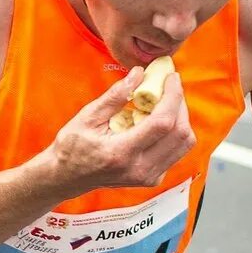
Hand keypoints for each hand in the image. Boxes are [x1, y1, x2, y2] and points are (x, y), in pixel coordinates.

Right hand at [47, 69, 196, 194]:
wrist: (67, 177)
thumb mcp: (87, 117)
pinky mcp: (152, 178)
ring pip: (184, 143)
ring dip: (180, 118)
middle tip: (168, 87)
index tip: (171, 78)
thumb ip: (115, 96)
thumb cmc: (72, 148)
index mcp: (122, 152)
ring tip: (164, 103)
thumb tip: (138, 75)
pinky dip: (173, 132)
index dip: (173, 96)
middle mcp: (140, 168)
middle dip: (179, 104)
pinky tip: (157, 121)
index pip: (163, 123)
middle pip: (180, 133)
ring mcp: (148, 176)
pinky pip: (176, 151)